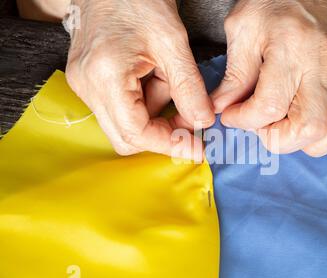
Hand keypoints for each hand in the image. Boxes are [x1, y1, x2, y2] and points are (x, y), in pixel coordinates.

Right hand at [66, 0, 214, 158]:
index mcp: (105, 76)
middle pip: (126, 136)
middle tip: (190, 117)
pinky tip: (154, 74)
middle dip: (162, 132)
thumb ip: (189, 87)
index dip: (170, 144)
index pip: (136, 133)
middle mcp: (88, 86)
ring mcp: (85, 84)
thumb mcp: (173, 43)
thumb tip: (203, 122)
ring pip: (126, 122)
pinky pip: (121, 106)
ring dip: (156, 110)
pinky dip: (146, 99)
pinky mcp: (90, 81)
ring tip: (167, 75)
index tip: (196, 147)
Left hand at [211, 0, 326, 155]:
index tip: (233, 115)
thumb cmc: (277, 3)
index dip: (243, 120)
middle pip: (310, 127)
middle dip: (278, 139)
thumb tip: (222, 107)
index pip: (268, 106)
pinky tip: (317, 120)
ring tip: (290, 127)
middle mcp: (322, 66)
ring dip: (311, 141)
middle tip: (262, 124)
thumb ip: (234, 73)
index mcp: (289, 50)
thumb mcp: (243, 29)